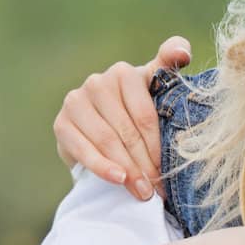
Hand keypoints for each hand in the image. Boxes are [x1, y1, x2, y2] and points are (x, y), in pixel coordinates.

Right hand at [52, 35, 192, 201]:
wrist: (100, 131)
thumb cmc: (135, 111)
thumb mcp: (156, 91)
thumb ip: (170, 67)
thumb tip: (182, 52)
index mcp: (124, 73)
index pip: (144, 115)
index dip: (157, 146)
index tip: (167, 171)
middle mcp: (97, 82)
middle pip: (126, 131)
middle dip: (144, 164)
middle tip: (156, 190)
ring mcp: (76, 101)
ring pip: (107, 141)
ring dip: (126, 170)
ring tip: (141, 192)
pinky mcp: (61, 123)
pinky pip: (84, 149)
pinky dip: (102, 167)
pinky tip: (117, 180)